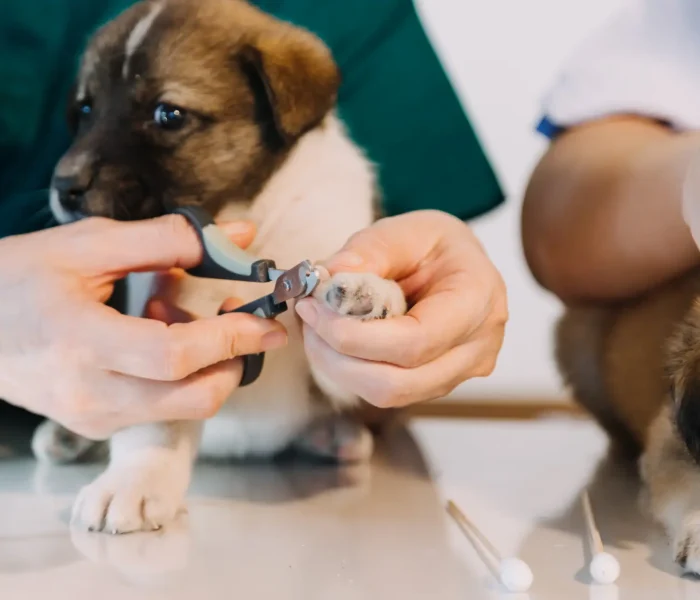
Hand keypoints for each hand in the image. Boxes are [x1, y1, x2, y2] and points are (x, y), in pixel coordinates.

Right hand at [0, 215, 286, 437]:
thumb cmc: (17, 278)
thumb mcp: (87, 245)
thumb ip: (168, 240)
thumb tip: (240, 237)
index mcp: (80, 341)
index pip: (174, 356)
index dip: (231, 339)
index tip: (268, 321)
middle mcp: (89, 395)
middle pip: (193, 398)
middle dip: (236, 361)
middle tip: (242, 319)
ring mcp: (91, 418)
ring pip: (183, 408)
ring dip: (207, 365)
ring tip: (176, 313)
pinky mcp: (95, 425)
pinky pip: (161, 408)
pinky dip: (180, 375)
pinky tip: (156, 333)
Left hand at [295, 210, 506, 406]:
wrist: (458, 262)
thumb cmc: (434, 244)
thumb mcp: (403, 230)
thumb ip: (367, 252)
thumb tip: (327, 281)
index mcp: (477, 301)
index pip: (413, 342)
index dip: (354, 336)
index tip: (314, 309)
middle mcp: (477, 347)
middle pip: (396, 383)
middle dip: (338, 357)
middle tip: (308, 318)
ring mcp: (460, 373)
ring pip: (387, 395)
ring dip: (339, 366)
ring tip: (317, 326)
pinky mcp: (437, 383)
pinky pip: (387, 391)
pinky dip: (351, 369)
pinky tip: (336, 339)